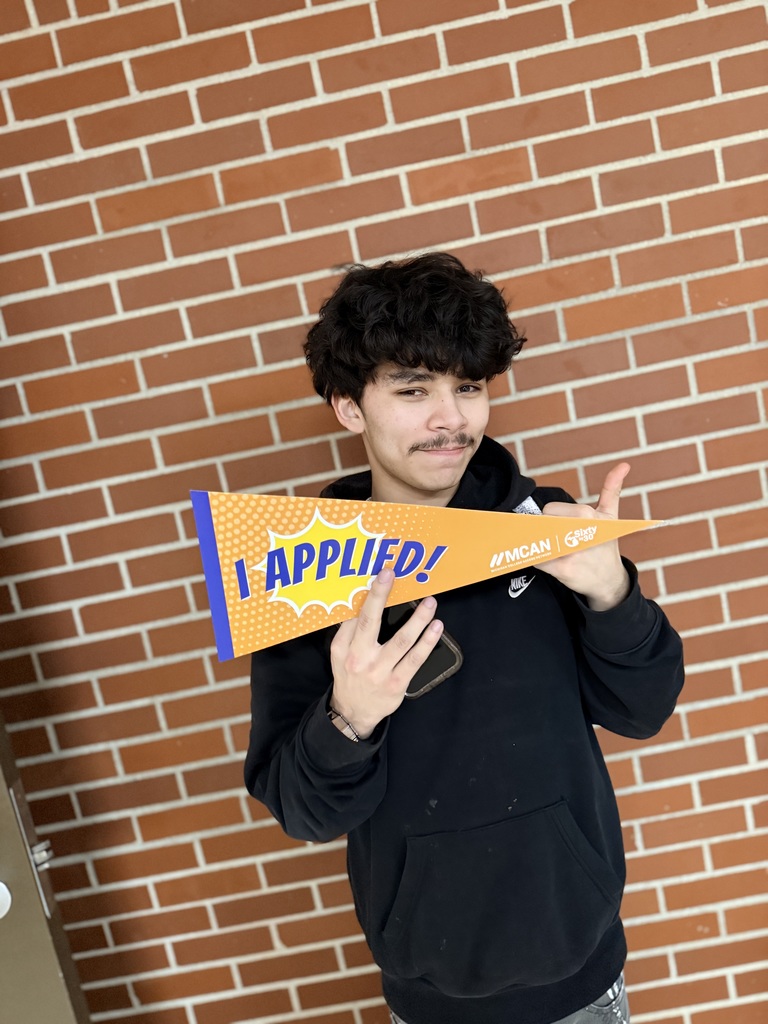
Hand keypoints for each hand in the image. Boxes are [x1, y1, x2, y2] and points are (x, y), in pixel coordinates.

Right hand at [329, 569, 443, 737]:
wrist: (353, 712)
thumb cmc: (349, 676)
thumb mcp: (339, 654)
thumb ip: (348, 630)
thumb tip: (361, 600)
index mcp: (344, 648)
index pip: (355, 616)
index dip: (369, 594)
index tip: (383, 574)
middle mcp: (359, 658)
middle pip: (371, 622)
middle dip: (381, 596)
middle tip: (392, 574)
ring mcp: (380, 672)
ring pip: (401, 641)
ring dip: (417, 620)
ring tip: (430, 603)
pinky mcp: (397, 684)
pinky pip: (415, 659)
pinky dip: (427, 642)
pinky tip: (436, 628)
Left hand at [537, 463, 631, 610]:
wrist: (610, 581)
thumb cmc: (606, 544)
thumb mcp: (611, 516)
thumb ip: (612, 489)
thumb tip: (624, 464)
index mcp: (588, 514)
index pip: (549, 509)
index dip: (551, 518)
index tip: (562, 526)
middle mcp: (581, 531)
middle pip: (542, 523)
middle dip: (546, 531)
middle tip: (559, 540)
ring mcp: (573, 552)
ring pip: (538, 540)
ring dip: (541, 545)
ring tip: (557, 551)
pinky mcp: (565, 570)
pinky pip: (538, 560)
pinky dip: (540, 561)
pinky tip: (555, 563)